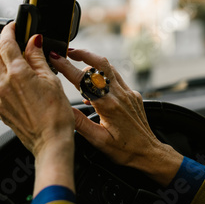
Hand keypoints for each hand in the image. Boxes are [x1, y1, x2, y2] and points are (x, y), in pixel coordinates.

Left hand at [0, 22, 75, 193]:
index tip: (14, 26)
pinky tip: (26, 88)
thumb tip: (34, 42)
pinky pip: (0, 88)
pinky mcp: (1, 110)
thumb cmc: (56, 115)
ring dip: (7, 65)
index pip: (6, 44)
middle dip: (5, 47)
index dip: (9, 31)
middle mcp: (3, 85)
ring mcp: (0, 98)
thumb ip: (38, 58)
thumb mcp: (52, 80)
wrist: (50, 143)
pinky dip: (9, 81)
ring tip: (28, 70)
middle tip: (21, 46)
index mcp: (17, 74)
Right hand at [50, 49, 182, 185]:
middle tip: (69, 51)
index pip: (83, 80)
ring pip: (110, 68)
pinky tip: (96, 85)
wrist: (148, 153)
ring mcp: (128, 93)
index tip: (56, 58)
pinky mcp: (133, 95)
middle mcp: (119, 95)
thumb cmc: (124, 150)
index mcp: (108, 105)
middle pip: (100, 64)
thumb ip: (79, 123)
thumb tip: (62, 108)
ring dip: (94, 62)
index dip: (66, 67)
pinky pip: (117, 79)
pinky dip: (104, 76)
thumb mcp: (98, 140)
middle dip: (83, 54)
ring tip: (79, 61)